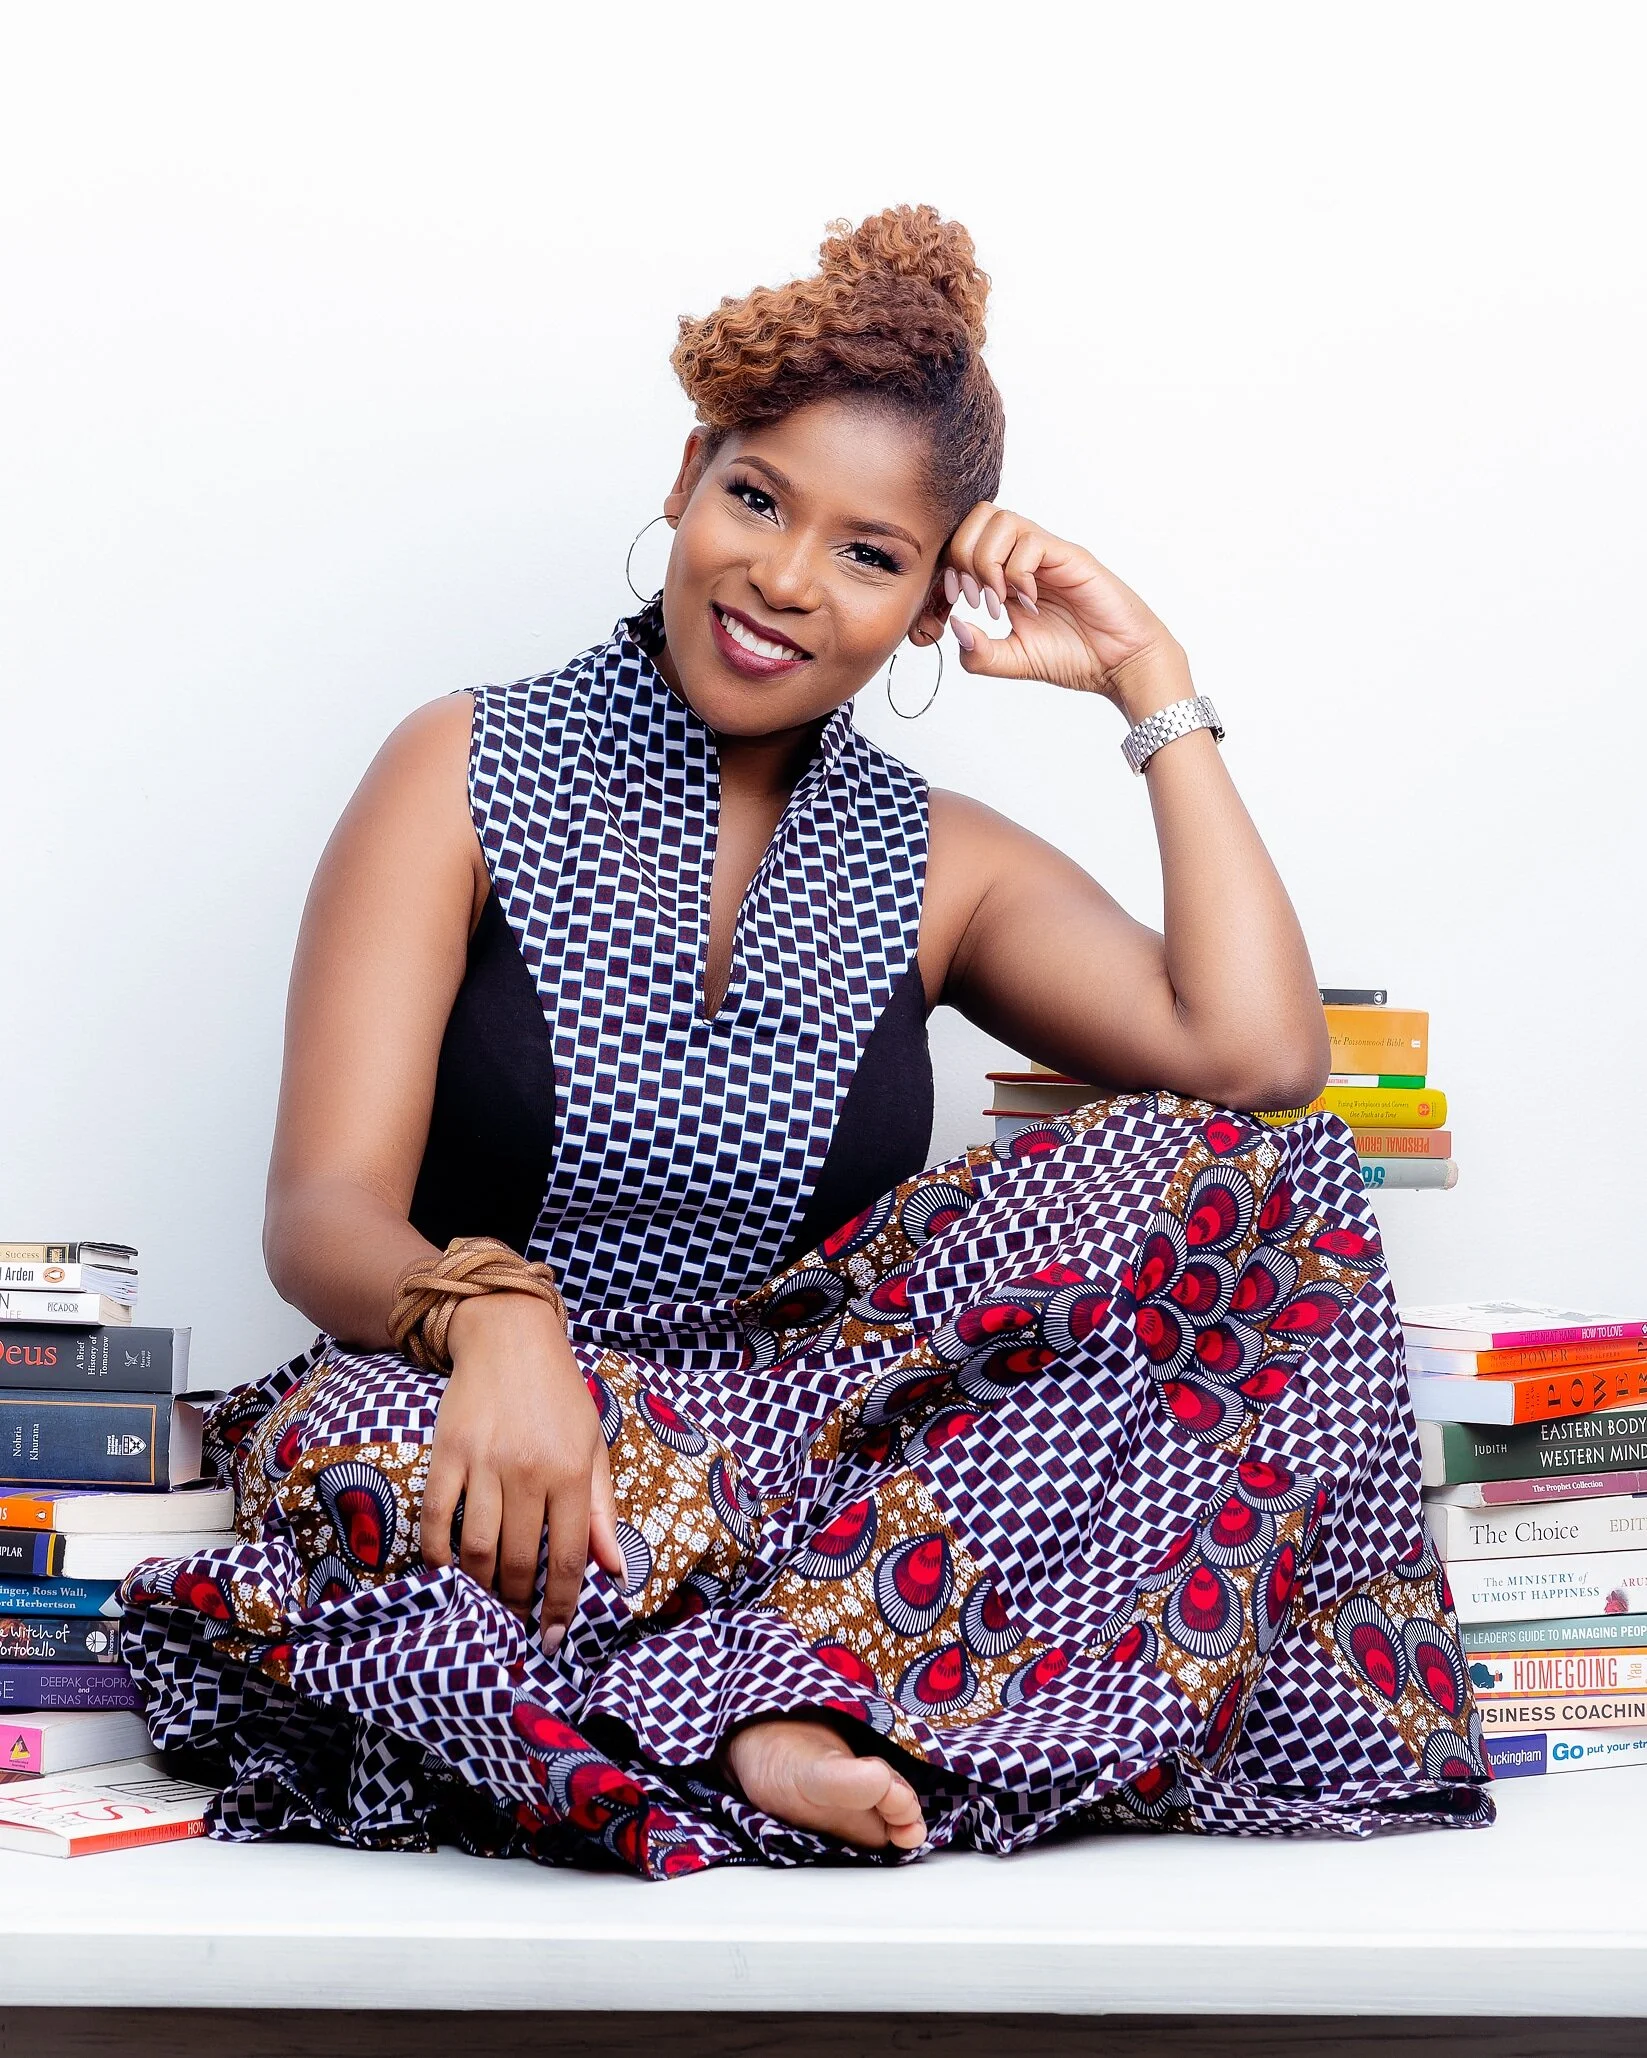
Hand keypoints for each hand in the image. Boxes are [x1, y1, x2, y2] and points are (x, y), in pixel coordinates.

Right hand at [420, 1291, 623, 1650]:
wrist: (509, 1338)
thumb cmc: (559, 1397)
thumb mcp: (593, 1446)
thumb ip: (601, 1510)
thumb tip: (614, 1569)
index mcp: (571, 1471)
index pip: (570, 1555)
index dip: (563, 1604)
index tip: (555, 1637)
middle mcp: (528, 1470)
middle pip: (521, 1560)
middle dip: (520, 1603)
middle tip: (518, 1620)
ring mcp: (483, 1463)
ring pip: (478, 1548)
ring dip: (482, 1587)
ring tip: (489, 1601)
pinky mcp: (447, 1454)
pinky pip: (436, 1517)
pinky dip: (438, 1554)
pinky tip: (448, 1571)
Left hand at [913, 505, 1188, 718]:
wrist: (1119, 664)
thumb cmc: (1075, 657)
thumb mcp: (1014, 662)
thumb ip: (980, 653)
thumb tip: (955, 626)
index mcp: (1006, 575)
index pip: (963, 542)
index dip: (947, 568)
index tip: (953, 604)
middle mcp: (1024, 557)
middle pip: (976, 517)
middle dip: (962, 557)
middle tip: (976, 598)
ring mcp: (1047, 554)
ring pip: (1000, 520)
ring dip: (987, 562)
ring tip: (1001, 600)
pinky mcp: (1069, 557)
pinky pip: (1030, 542)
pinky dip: (1017, 572)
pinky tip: (1029, 600)